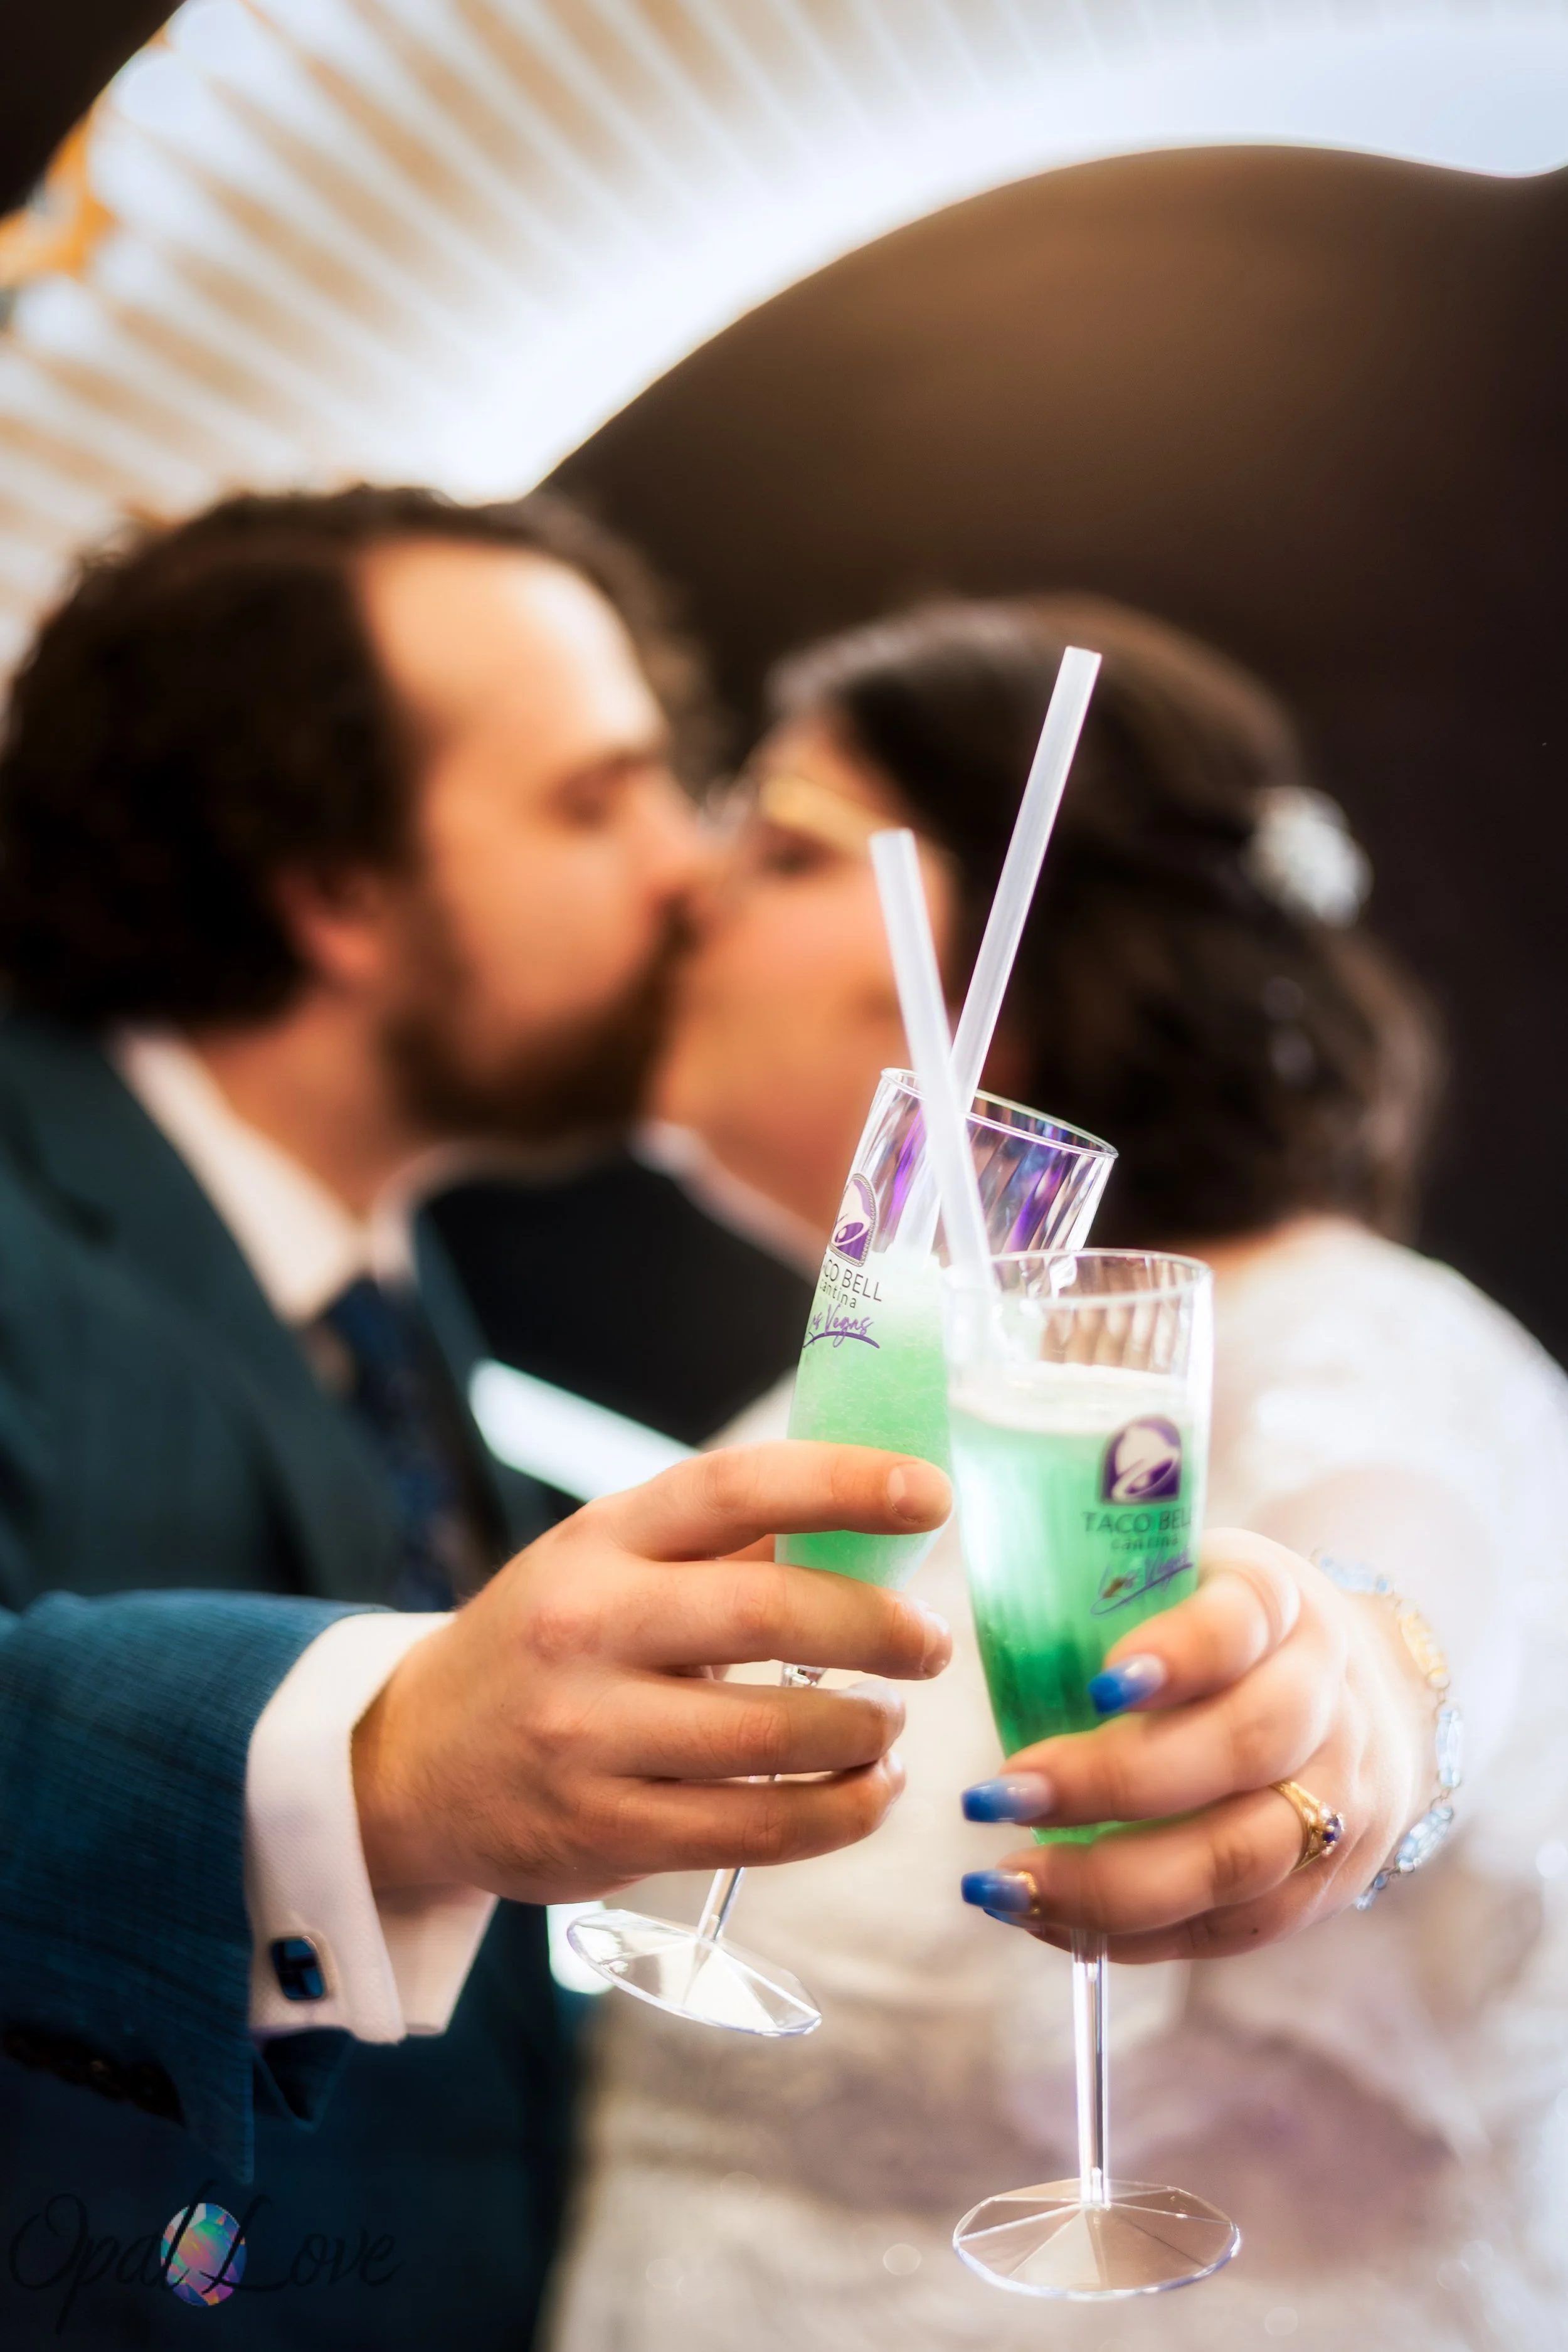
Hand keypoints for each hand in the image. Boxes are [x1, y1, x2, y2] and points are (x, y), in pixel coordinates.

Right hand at [354, 1441, 951, 1898]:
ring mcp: (586, 1735)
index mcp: (600, 1538)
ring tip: (891, 1721)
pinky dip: (841, 1812)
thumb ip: (732, 1547)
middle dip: (880, 1628)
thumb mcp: (614, 1565)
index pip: (734, 1488)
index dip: (843, 1483)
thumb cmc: (553, 1644)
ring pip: (773, 1736)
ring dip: (866, 1730)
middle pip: (770, 1614)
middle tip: (931, 1643)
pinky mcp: (602, 1832)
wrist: (416, 1762)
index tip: (932, 1494)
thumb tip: (880, 1523)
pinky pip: (756, 1829)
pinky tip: (870, 1791)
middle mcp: (584, 1626)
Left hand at [959, 1530, 1434, 1960]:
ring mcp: (1344, 1796)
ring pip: (1240, 1855)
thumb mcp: (1184, 1580)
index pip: (1242, 1622)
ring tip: (1008, 1881)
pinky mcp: (1331, 1881)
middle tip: (998, 1796)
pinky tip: (1052, 1924)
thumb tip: (990, 1647)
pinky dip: (1139, 1935)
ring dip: (1112, 1881)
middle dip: (1109, 1784)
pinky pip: (1238, 1924)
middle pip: (1239, 1750)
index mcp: (1281, 1603)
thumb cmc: (1227, 1633)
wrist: (1374, 1696)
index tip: (1096, 1680)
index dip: (1177, 1652)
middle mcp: (1328, 1698)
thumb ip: (1108, 1602)